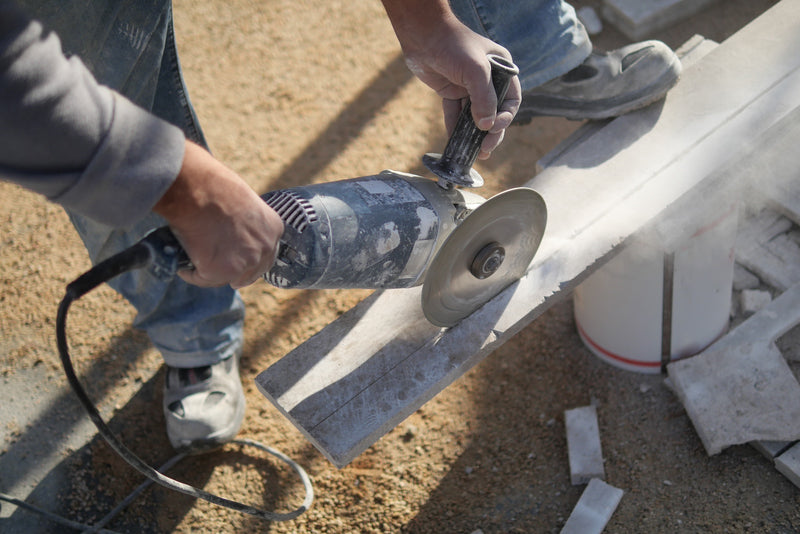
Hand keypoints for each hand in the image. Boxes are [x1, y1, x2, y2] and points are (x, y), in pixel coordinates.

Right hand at [153, 140, 283, 288]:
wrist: (198, 188)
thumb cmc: (214, 185)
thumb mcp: (242, 201)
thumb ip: (245, 221)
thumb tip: (231, 232)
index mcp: (274, 228)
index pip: (266, 253)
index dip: (250, 257)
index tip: (237, 260)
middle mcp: (264, 248)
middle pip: (251, 272)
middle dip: (236, 273)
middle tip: (218, 269)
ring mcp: (244, 263)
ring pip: (226, 277)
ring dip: (211, 273)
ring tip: (195, 262)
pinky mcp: (220, 272)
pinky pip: (201, 278)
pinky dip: (190, 273)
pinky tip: (182, 265)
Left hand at [381, 0, 520, 159]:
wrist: (423, 35)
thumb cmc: (454, 46)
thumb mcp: (476, 71)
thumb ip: (484, 99)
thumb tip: (486, 126)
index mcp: (501, 70)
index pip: (511, 100)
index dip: (505, 117)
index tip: (493, 129)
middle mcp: (487, 79)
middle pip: (494, 112)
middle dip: (490, 132)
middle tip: (485, 149)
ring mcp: (469, 86)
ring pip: (475, 115)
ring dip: (473, 134)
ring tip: (474, 152)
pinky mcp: (452, 91)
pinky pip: (456, 114)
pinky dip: (455, 127)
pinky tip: (454, 141)